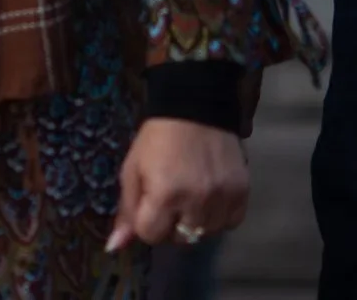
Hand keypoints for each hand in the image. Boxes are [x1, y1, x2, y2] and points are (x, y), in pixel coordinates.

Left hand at [109, 117, 249, 251]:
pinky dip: (218, 217)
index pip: (151, 235)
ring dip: (194, 222)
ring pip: (205, 235)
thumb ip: (126, 210)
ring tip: (189, 197)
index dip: (146, 222)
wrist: (196, 108)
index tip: (148, 205)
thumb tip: (114, 248)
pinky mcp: (242, 193)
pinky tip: (209, 198)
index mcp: (164, 194)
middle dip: (170, 225)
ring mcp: (222, 199)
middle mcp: (196, 201)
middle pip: (179, 239)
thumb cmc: (157, 139)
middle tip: (168, 200)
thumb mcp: (132, 169)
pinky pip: (230, 224)